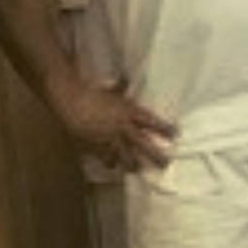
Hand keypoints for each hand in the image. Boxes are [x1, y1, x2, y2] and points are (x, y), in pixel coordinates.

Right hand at [56, 79, 176, 170]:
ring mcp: (110, 139)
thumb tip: (125, 77)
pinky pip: (106, 158)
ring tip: (138, 170)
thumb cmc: (93, 94)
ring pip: (126, 157)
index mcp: (129, 112)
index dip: (164, 129)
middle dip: (156, 156)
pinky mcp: (96, 146)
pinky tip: (113, 165)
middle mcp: (123, 127)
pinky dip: (110, 162)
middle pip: (143, 145)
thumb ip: (122, 87)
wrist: (71, 101)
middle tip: (166, 164)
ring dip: (133, 164)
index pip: (152, 122)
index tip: (176, 135)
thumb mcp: (112, 91)